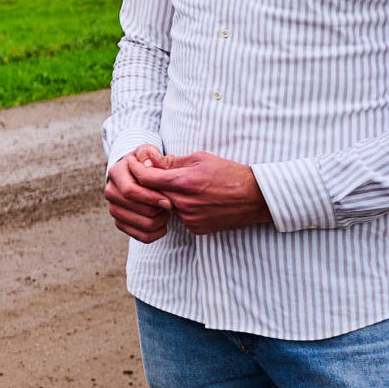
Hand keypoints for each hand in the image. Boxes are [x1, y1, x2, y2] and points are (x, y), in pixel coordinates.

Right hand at [105, 146, 173, 241]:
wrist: (139, 176)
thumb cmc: (147, 164)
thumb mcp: (148, 153)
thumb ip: (150, 154)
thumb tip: (150, 160)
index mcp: (116, 173)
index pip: (130, 191)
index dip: (151, 198)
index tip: (169, 201)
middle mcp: (111, 192)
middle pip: (137, 210)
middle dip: (158, 210)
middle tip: (170, 205)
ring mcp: (114, 208)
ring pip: (142, 225)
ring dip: (159, 221)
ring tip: (166, 212)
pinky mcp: (121, 223)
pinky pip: (142, 236)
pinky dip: (157, 233)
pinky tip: (163, 224)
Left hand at [132, 150, 270, 235]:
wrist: (255, 197)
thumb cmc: (229, 173)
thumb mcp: (200, 158)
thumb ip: (171, 162)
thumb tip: (150, 161)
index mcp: (183, 182)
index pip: (146, 178)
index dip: (137, 170)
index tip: (133, 164)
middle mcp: (184, 203)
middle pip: (153, 193)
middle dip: (151, 184)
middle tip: (155, 174)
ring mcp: (190, 218)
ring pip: (166, 206)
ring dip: (167, 196)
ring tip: (184, 187)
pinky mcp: (197, 228)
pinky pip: (180, 217)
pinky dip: (181, 208)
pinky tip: (195, 200)